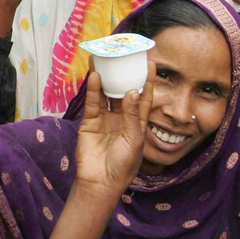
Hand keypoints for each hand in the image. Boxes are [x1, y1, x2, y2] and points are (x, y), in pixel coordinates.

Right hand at [73, 64, 153, 196]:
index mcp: (137, 123)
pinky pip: (93, 102)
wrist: (101, 182)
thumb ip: (132, 116)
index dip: (147, 81)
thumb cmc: (123, 165)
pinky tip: (94, 76)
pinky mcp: (89, 122)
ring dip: (106, 77)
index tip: (150, 63)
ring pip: (106, 93)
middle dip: (124, 74)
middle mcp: (121, 117)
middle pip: (123, 90)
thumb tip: (130, 91)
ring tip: (104, 58)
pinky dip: (93, 90)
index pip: (144, 97)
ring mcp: (105, 119)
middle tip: (123, 55)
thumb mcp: (134, 141)